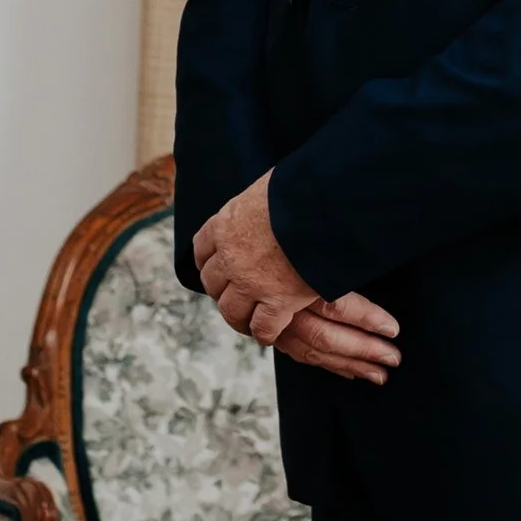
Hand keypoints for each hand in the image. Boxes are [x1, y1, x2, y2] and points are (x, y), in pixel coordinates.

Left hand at [194, 177, 399, 383]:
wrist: (319, 209)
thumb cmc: (299, 190)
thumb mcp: (268, 186)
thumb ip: (260, 200)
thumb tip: (270, 195)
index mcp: (224, 226)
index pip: (202, 248)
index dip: (208, 261)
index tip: (214, 266)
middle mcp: (230, 258)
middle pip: (212, 283)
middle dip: (220, 290)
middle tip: (230, 295)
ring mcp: (251, 283)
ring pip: (230, 310)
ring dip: (236, 318)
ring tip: (245, 322)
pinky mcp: (277, 302)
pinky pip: (263, 327)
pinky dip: (264, 333)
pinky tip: (268, 335)